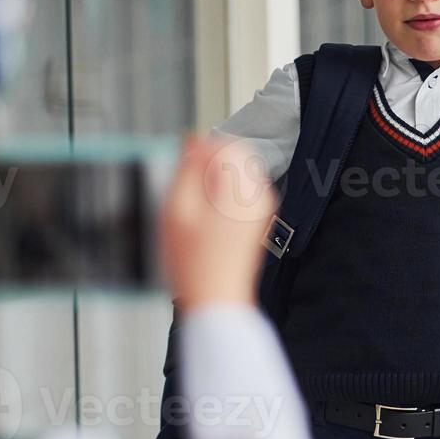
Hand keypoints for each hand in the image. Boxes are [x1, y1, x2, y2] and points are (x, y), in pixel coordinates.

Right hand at [160, 135, 275, 311]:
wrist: (217, 299)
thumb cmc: (194, 264)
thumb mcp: (177, 210)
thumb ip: (186, 169)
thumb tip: (193, 139)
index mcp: (241, 189)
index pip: (225, 143)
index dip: (199, 151)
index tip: (184, 170)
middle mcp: (259, 194)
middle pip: (233, 156)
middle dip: (207, 167)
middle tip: (189, 197)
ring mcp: (263, 206)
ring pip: (236, 172)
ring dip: (213, 181)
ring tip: (198, 213)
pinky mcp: (260, 217)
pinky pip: (240, 190)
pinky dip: (222, 195)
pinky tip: (207, 221)